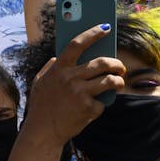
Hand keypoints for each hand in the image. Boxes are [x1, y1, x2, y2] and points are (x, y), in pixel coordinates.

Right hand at [19, 26, 125, 147]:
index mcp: (58, 69)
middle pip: (101, 62)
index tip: (105, 27)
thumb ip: (49, 67)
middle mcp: (69, 78)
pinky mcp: (87, 108)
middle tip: (120, 67)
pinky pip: (102, 102)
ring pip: (109, 80)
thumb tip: (58, 57)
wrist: (42, 133)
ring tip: (118, 82)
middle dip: (115, 63)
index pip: (77, 44)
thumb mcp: (39, 82)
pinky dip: (101, 104)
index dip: (93, 33)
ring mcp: (79, 93)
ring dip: (118, 80)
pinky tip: (95, 107)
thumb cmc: (41, 107)